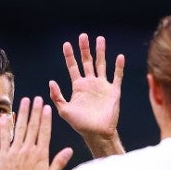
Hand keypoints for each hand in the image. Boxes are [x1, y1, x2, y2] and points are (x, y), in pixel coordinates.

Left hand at [0, 97, 72, 169]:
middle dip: (35, 111)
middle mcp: (28, 149)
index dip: (45, 118)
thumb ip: (59, 162)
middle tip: (37, 98)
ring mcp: (15, 150)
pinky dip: (5, 126)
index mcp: (40, 154)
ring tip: (24, 101)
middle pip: (32, 126)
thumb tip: (69, 150)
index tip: (46, 107)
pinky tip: (5, 116)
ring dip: (22, 113)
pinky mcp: (4, 154)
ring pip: (20, 128)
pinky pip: (5, 137)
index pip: (44, 132)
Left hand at [49, 34, 123, 154]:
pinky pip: (117, 76)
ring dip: (101, 52)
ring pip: (101, 65)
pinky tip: (119, 57)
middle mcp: (90, 83)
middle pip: (87, 61)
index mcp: (78, 86)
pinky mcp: (113, 91)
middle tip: (83, 36)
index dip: (69, 56)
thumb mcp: (64, 111)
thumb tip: (51, 82)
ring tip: (100, 39)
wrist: (97, 133)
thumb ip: (57, 96)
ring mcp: (102, 86)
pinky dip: (118, 67)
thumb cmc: (80, 124)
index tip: (66, 44)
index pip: (72, 67)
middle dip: (85, 49)